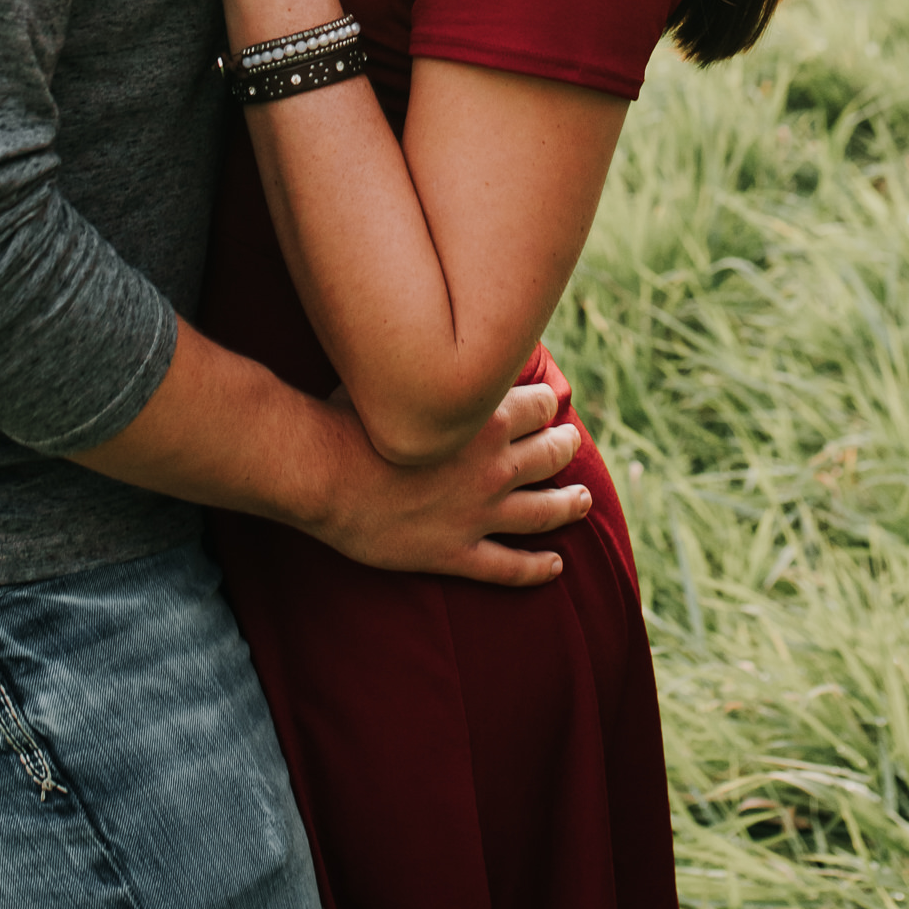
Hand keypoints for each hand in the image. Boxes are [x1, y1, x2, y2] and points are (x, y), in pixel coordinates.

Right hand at [309, 377, 590, 587]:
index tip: (549, 403)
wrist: (324, 474)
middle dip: (565, 447)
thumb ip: (422, 367)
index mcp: (482, 419)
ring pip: (542, 511)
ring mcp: (477, 514)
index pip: (537, 406)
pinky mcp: (456, 553)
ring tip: (584, 499)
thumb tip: (423, 339)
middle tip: (570, 443)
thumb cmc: (349, 418)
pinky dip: (536, 569)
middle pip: (549, 455)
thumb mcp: (394, 376)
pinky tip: (555, 567)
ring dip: (569, 504)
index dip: (546, 404)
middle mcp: (492, 466)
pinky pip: (509, 567)